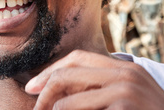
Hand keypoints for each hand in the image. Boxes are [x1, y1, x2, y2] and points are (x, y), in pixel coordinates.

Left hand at [25, 50, 163, 109]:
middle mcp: (125, 73)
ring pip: (67, 102)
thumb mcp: (131, 97)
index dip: (50, 71)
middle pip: (67, 75)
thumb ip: (104, 89)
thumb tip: (62, 94)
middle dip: (44, 93)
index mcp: (125, 67)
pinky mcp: (124, 106)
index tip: (32, 87)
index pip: (77, 58)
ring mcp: (126, 90)